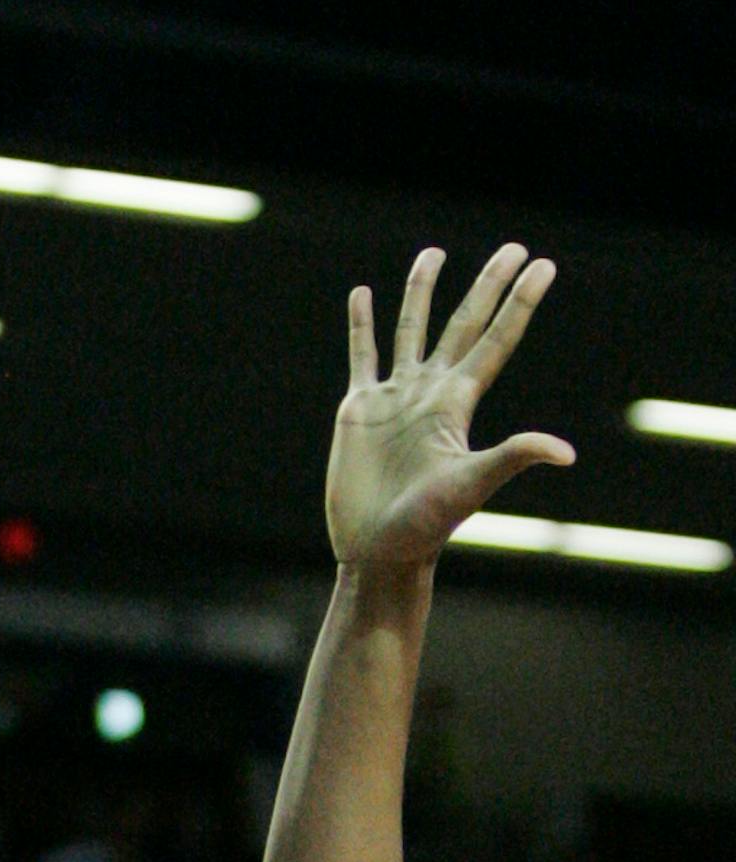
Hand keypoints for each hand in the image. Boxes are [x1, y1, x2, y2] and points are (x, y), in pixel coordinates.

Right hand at [326, 244, 572, 568]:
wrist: (377, 550)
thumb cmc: (425, 526)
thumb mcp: (470, 486)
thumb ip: (511, 457)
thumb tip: (566, 453)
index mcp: (458, 403)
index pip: (496, 340)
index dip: (520, 302)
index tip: (542, 265)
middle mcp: (430, 392)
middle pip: (463, 324)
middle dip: (487, 285)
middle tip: (512, 247)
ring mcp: (394, 398)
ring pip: (410, 330)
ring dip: (421, 292)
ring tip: (433, 253)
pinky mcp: (358, 411)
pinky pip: (361, 356)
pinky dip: (360, 325)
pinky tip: (362, 295)